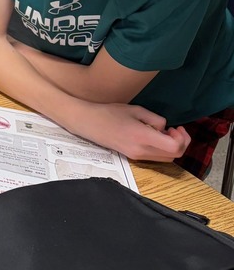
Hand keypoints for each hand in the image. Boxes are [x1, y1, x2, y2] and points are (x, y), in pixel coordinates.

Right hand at [69, 102, 190, 162]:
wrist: (88, 123)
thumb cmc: (110, 112)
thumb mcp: (136, 110)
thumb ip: (155, 120)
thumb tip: (165, 128)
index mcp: (142, 137)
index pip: (174, 147)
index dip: (181, 138)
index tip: (175, 127)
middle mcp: (141, 151)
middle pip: (174, 156)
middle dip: (181, 143)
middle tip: (176, 130)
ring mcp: (136, 156)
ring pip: (167, 159)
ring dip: (172, 147)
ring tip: (165, 133)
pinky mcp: (132, 156)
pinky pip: (156, 157)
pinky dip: (162, 149)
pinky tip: (155, 137)